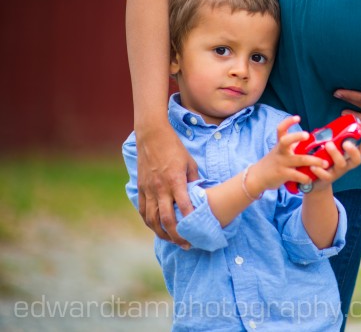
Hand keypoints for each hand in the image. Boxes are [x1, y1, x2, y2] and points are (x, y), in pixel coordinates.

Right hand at [136, 124, 199, 248]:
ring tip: (172, 240)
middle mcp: (160, 188)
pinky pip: (143, 211)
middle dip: (177, 235)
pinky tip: (157, 228)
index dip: (191, 221)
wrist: (152, 136)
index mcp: (175, 181)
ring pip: (152, 220)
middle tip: (186, 244)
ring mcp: (148, 190)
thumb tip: (199, 196)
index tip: (199, 231)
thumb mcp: (190, 163)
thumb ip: (194, 181)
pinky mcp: (140, 189)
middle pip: (167, 220)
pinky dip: (149, 222)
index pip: (184, 207)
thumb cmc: (175, 148)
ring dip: (162, 233)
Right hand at [252, 116, 330, 190]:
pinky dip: (305, 177)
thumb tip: (311, 137)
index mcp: (280, 144)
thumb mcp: (281, 150)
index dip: (288, 122)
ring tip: (325, 163)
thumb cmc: (275, 161)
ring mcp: (281, 162)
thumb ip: (293, 144)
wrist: (259, 176)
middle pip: (286, 141)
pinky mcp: (283, 174)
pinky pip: (296, 175)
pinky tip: (311, 178)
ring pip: (299, 160)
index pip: (281, 129)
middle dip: (296, 137)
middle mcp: (280, 151)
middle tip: (307, 135)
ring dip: (314, 161)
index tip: (297, 118)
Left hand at [307, 133, 360, 190]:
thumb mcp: (330, 151)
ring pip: (341, 164)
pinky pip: (326, 176)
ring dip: (336, 154)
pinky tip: (313, 166)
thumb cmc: (324, 161)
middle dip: (353, 150)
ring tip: (328, 145)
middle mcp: (346, 165)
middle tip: (346, 142)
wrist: (316, 183)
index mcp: (348, 157)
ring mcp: (337, 173)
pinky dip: (320, 170)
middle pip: (356, 160)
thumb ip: (331, 141)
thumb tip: (327, 128)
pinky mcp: (327, 179)